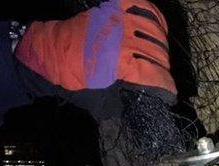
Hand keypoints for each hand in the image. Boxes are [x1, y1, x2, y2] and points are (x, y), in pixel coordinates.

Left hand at [14, 0, 175, 118]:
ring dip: (162, 46)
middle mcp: (125, 40)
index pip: (158, 75)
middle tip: (159, 75)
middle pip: (160, 54)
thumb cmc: (73, 79)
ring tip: (158, 55)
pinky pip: (144, 8)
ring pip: (156, 32)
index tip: (168, 94)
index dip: (167, 87)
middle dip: (164, 68)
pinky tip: (158, 28)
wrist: (49, 52)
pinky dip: (155, 17)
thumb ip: (125, 101)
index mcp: (122, 64)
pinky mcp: (114, 9)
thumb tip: (146, 103)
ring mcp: (120, 22)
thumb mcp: (100, 99)